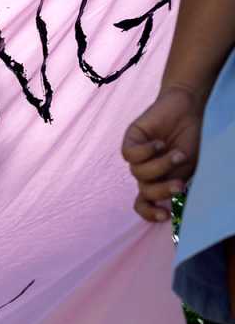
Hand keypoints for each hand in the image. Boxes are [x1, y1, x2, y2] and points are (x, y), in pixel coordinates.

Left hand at [121, 85, 202, 221]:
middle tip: (178, 184)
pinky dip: (146, 151)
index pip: (144, 203)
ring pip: (139, 173)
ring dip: (160, 166)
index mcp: (158, 180)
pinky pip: (129, 155)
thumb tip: (172, 202)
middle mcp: (145, 171)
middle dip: (161, 190)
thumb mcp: (190, 165)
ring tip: (178, 154)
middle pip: (144, 190)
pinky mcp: (130, 140)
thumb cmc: (193, 137)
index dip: (149, 212)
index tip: (164, 215)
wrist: (190, 108)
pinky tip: (159, 143)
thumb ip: (178, 181)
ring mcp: (137, 156)